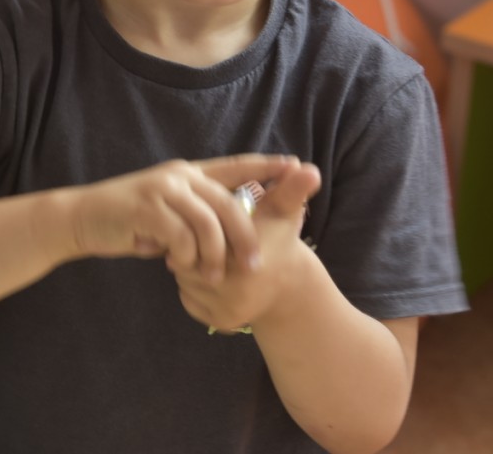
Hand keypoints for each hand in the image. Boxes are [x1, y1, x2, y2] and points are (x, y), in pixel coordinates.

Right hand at [65, 155, 304, 281]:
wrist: (82, 219)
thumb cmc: (128, 221)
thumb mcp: (166, 213)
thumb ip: (193, 216)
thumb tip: (224, 234)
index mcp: (188, 173)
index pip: (233, 166)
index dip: (264, 166)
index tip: (294, 165)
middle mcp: (179, 175)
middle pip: (228, 204)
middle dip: (246, 237)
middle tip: (255, 264)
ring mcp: (163, 189)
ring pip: (208, 224)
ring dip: (214, 256)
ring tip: (212, 275)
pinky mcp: (147, 208)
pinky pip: (181, 237)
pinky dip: (185, 257)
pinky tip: (176, 266)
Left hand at [170, 163, 322, 331]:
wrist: (287, 283)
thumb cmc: (279, 238)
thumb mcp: (284, 211)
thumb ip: (292, 189)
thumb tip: (309, 169)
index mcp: (245, 263)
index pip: (198, 237)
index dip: (201, 226)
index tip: (210, 220)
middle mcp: (234, 293)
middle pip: (187, 259)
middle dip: (192, 245)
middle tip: (205, 237)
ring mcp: (226, 312)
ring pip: (184, 279)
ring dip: (189, 266)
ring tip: (208, 255)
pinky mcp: (218, 323)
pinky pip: (187, 298)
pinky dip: (192, 288)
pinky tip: (211, 278)